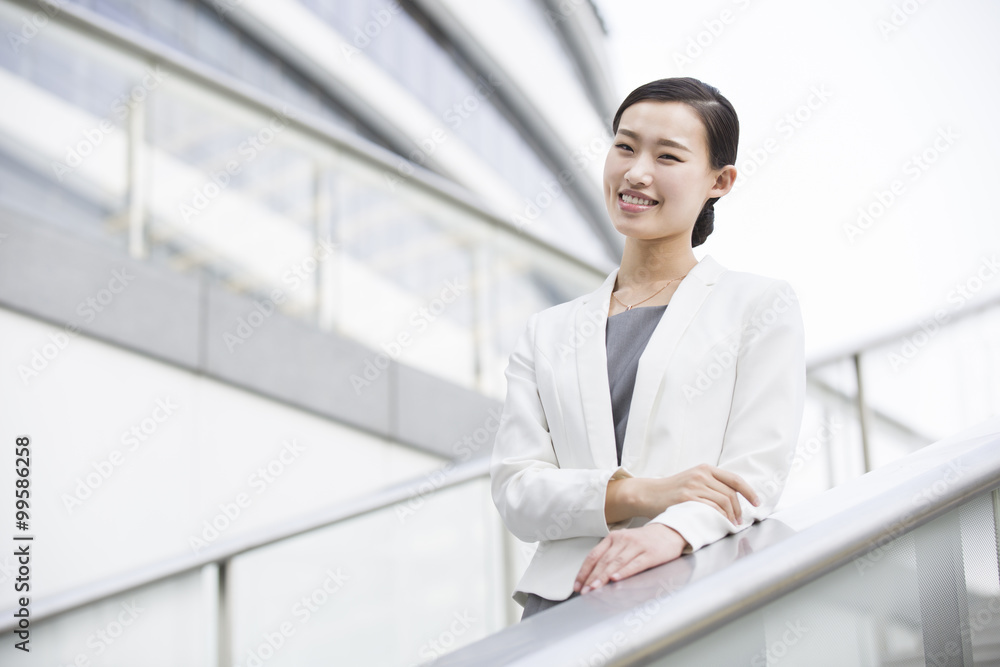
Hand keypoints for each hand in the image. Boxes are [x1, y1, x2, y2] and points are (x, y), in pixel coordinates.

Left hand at [574, 523, 686, 593]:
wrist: (669, 532)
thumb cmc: (644, 541)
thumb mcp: (624, 544)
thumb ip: (610, 556)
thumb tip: (592, 577)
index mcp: (613, 538)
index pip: (594, 556)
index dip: (584, 571)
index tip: (577, 586)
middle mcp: (622, 540)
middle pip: (603, 561)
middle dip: (592, 578)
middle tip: (584, 591)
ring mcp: (636, 546)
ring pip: (616, 563)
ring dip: (604, 577)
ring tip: (595, 588)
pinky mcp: (650, 553)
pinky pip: (635, 564)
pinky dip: (624, 572)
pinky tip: (616, 579)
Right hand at [633, 464, 759, 524]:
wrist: (648, 493)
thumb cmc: (672, 490)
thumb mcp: (693, 479)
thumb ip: (711, 484)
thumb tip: (734, 499)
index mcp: (705, 469)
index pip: (734, 479)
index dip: (749, 492)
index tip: (757, 502)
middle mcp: (701, 475)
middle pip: (730, 494)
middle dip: (739, 510)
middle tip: (739, 521)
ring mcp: (694, 486)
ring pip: (723, 503)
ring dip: (730, 516)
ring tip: (730, 525)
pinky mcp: (687, 498)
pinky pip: (711, 509)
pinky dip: (719, 518)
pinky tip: (719, 524)